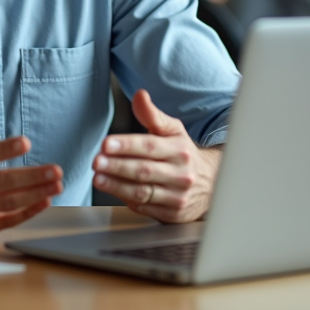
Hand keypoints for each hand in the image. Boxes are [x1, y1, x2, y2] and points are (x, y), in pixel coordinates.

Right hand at [0, 79, 62, 235]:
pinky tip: (43, 202)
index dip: (6, 149)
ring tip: (56, 185)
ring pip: (7, 203)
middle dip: (32, 177)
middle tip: (56, 170)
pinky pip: (4, 221)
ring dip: (35, 195)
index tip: (27, 142)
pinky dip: (26, 213)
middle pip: (2, 183)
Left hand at [92, 89, 220, 222]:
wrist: (212, 182)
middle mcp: (181, 174)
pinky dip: (126, 199)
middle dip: (117, 166)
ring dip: (116, 186)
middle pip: (144, 170)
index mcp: (180, 150)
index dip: (127, 145)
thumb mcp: (173, 130)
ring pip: (142, 192)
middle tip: (96, 162)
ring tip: (98, 178)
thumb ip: (152, 114)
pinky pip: (145, 207)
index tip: (106, 144)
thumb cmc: (184, 154)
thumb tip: (139, 95)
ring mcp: (177, 196)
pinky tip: (112, 190)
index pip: (150, 146)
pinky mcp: (172, 213)